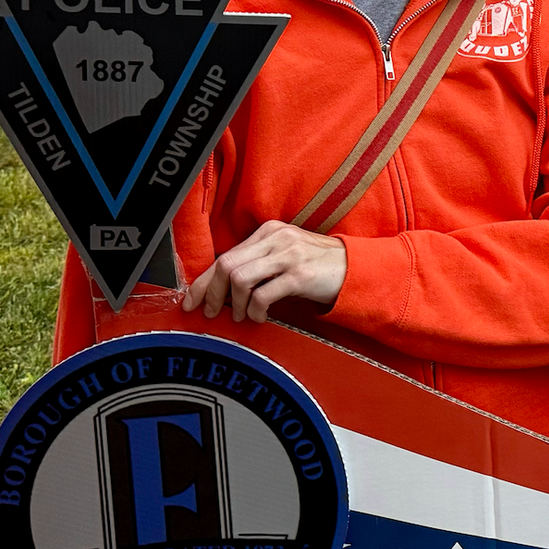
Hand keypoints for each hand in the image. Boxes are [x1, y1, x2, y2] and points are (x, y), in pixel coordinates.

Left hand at [181, 219, 346, 322]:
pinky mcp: (299, 275)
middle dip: (212, 293)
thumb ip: (258, 264)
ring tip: (240, 315)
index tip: (192, 299)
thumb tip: (221, 287)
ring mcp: (288, 255)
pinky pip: (263, 295)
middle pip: (226, 265)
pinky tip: (260, 316)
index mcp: (269, 232)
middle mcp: (276, 239)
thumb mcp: (285, 256)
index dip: (204, 280)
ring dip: (234, 304)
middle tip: (211, 312)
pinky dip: (255, 310)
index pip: (226, 255)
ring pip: (240, 279)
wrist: (355, 269)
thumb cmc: (317, 267)